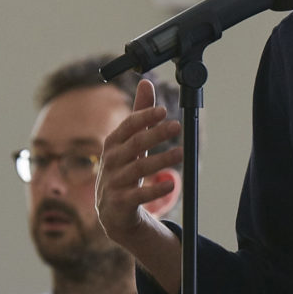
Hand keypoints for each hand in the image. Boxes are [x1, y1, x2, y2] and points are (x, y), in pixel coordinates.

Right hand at [95, 79, 182, 258]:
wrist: (113, 212)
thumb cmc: (124, 169)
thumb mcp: (131, 142)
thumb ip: (139, 113)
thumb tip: (146, 82)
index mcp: (113, 144)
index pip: (127, 126)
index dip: (144, 117)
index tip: (163, 110)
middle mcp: (111, 161)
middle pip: (135, 144)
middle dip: (156, 134)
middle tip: (177, 125)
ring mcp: (114, 183)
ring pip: (138, 168)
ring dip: (161, 160)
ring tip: (181, 153)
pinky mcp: (120, 203)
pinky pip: (138, 195)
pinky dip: (154, 189)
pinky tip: (171, 183)